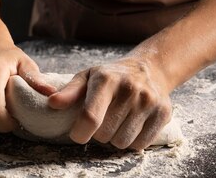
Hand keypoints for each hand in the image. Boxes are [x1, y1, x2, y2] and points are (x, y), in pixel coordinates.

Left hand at [48, 57, 171, 149]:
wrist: (148, 69)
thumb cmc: (111, 77)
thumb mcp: (86, 77)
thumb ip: (68, 92)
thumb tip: (52, 102)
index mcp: (106, 80)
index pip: (90, 117)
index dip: (80, 132)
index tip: (78, 133)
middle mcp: (130, 89)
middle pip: (104, 134)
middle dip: (98, 133)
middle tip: (103, 119)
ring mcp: (149, 101)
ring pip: (122, 143)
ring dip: (115, 138)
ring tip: (117, 121)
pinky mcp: (163, 113)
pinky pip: (140, 145)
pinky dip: (132, 141)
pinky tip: (131, 125)